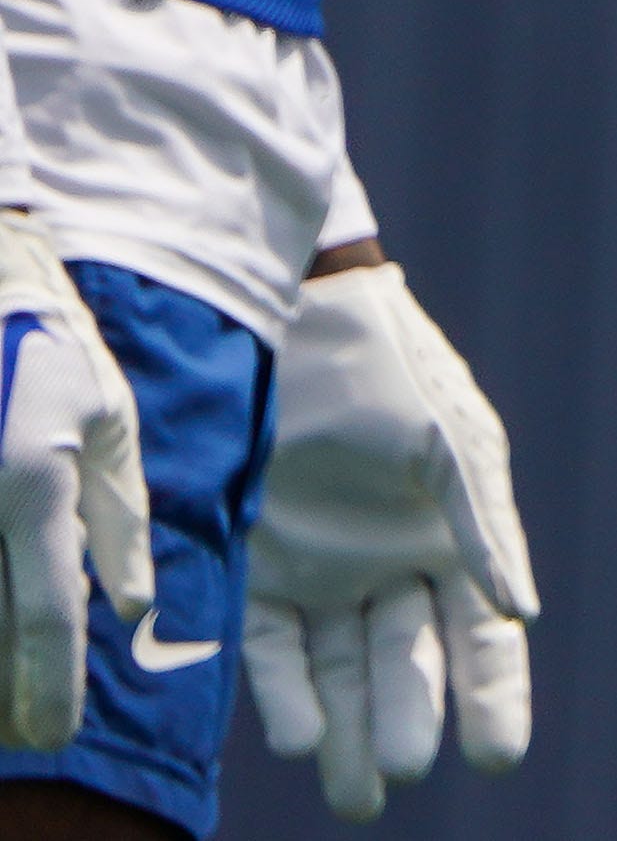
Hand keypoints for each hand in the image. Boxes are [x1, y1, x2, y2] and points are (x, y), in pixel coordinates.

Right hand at [0, 211, 149, 747]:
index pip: (42, 607)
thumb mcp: (109, 424)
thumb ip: (120, 520)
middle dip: (5, 692)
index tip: (56, 733)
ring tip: (5, 711)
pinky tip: (1, 637)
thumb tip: (129, 610)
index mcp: (33, 478)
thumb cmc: (54, 357)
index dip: (48, 681)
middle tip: (28, 735)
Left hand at [243, 260, 535, 814]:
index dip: (493, 697)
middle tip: (401, 775)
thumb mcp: (454, 445)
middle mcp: (391, 571)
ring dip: (348, 731)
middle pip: (406, 667)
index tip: (500, 756)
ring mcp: (325, 574)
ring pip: (339, 674)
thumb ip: (484, 528)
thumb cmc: (397, 375)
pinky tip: (300, 735)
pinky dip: (286, 694)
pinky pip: (274, 647)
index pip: (480, 639)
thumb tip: (524, 614)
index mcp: (453, 543)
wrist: (301, 324)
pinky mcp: (261, 569)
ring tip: (355, 790)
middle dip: (407, 723)